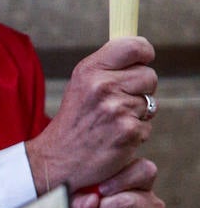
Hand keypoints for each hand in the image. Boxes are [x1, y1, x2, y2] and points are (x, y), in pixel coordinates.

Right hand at [25, 37, 156, 192]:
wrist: (57, 159)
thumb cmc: (74, 121)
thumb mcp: (80, 85)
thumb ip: (107, 67)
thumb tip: (140, 53)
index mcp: (90, 71)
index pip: (133, 47)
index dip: (144, 52)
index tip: (143, 59)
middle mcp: (103, 87)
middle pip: (149, 76)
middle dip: (141, 89)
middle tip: (119, 102)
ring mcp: (117, 110)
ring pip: (151, 103)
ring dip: (138, 114)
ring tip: (112, 122)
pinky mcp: (128, 132)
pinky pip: (147, 127)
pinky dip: (135, 134)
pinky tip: (115, 138)